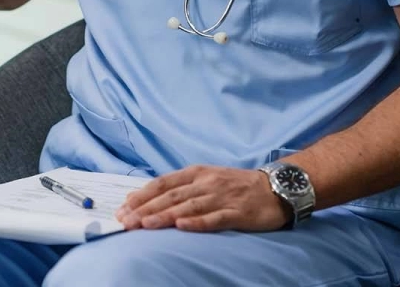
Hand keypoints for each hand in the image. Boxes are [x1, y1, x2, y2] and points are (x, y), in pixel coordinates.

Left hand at [115, 165, 288, 232]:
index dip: (142, 195)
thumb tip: (144, 197)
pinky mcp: (238, 213)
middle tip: (126, 221)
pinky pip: (215, 218)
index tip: (123, 207)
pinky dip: (198, 222)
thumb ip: (179, 188)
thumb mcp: (206, 179)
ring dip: (165, 215)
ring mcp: (222, 197)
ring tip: (145, 224)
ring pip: (188, 206)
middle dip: (146, 209)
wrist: (276, 187)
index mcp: (196, 173)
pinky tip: (182, 227)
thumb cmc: (236, 185)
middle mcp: (206, 183)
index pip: (163, 183)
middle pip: (171, 196)